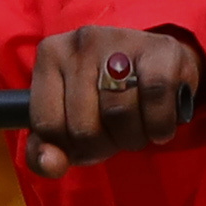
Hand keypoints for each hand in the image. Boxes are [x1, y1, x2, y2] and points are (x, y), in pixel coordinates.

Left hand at [17, 23, 205, 174]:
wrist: (158, 68)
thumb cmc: (105, 99)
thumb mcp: (69, 125)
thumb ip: (45, 152)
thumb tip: (50, 164)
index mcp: (50, 56)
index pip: (48, 124)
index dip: (71, 147)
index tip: (87, 139)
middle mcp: (80, 41)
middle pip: (84, 126)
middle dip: (105, 145)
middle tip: (118, 135)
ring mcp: (120, 40)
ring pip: (119, 113)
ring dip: (134, 138)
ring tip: (138, 128)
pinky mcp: (159, 48)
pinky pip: (155, 96)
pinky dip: (160, 124)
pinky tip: (159, 125)